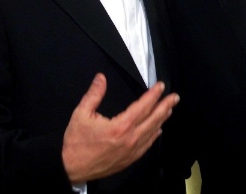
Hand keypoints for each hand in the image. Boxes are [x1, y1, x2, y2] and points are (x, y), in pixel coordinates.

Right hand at [62, 73, 179, 183]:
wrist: (70, 169)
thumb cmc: (76, 142)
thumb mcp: (81, 114)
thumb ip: (94, 94)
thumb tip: (101, 77)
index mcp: (121, 126)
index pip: (143, 107)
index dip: (153, 95)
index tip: (161, 86)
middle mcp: (130, 139)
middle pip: (153, 119)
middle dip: (165, 106)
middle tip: (175, 97)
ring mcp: (131, 151)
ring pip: (152, 132)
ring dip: (162, 119)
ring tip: (169, 109)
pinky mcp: (129, 160)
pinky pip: (146, 145)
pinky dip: (154, 135)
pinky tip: (158, 129)